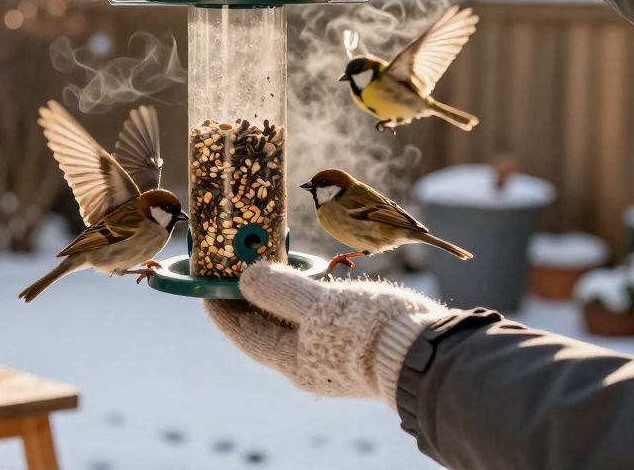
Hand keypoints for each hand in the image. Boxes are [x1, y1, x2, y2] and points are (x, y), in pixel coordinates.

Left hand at [204, 261, 452, 403]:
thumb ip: (280, 289)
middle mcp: (309, 364)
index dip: (220, 306)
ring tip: (271, 269)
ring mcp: (334, 359)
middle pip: (266, 328)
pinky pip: (319, 322)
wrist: (429, 354)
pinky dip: (307, 301)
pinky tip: (313, 284)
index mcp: (292, 360)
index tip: (204, 284)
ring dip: (280, 297)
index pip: (243, 332)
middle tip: (235, 269)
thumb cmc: (369, 332)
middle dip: (251, 299)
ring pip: (294, 324)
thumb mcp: (318, 305)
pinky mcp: (357, 349)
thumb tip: (244, 277)